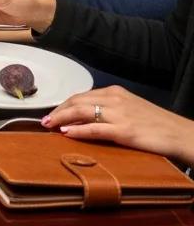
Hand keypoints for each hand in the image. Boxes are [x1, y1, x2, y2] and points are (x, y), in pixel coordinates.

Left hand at [43, 86, 193, 165]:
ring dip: (61, 118)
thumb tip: (86, 118)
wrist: (180, 134)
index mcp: (115, 92)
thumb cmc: (156, 124)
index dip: (64, 105)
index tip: (52, 113)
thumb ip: (109, 110)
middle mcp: (114, 99)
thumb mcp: (130, 109)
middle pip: (77, 101)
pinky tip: (67, 133)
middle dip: (58, 111)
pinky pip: (95, 128)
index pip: (81, 96)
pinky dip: (78, 130)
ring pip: (81, 111)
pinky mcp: (124, 130)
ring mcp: (119, 114)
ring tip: (49, 126)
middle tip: (44, 121)